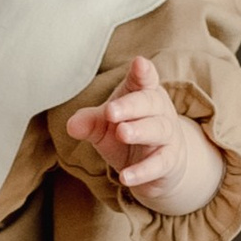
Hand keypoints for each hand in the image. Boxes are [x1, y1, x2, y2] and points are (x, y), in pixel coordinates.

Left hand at [65, 55, 225, 216]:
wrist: (156, 167)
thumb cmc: (128, 136)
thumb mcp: (105, 127)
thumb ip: (89, 123)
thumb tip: (71, 126)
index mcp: (143, 93)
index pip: (144, 79)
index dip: (142, 72)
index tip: (138, 63)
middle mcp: (159, 110)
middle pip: (149, 102)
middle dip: (131, 105)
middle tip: (110, 111)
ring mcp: (167, 135)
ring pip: (157, 129)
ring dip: (139, 130)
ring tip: (121, 133)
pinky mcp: (170, 160)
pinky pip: (159, 164)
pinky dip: (142, 171)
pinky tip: (125, 176)